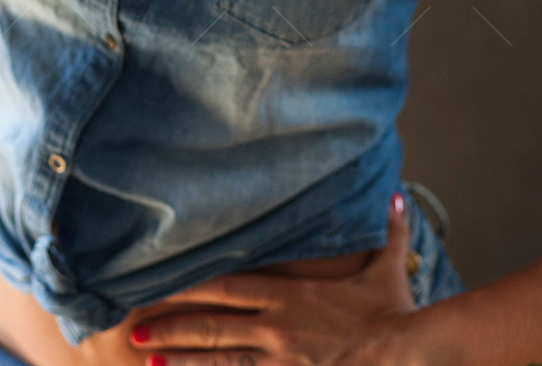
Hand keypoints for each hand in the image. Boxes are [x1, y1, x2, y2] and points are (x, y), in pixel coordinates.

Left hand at [127, 197, 415, 364]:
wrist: (407, 354)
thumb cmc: (396, 312)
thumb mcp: (389, 266)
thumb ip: (390, 228)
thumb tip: (397, 192)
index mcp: (290, 293)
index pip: (229, 283)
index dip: (192, 283)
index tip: (162, 281)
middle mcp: (276, 324)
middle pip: (212, 321)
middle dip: (171, 323)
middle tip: (134, 327)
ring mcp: (280, 358)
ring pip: (219, 357)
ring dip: (182, 356)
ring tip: (147, 357)